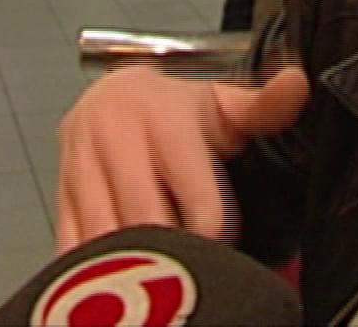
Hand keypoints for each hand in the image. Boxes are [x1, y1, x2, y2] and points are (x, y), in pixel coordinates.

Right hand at [57, 63, 308, 251]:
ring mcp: (80, 169)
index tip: (222, 239)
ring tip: (160, 274)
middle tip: (194, 265)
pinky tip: (120, 272)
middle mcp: (114, 139)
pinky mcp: (59, 196)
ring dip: (134, 263)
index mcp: (163, 119)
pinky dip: (95, 268)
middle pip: (148, 222)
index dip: (216, 230)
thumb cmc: (173, 111)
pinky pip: (71, 247)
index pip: (197, 199)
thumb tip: (298, 85)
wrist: (108, 96)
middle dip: (174, 250)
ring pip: (106, 239)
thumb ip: (265, 106)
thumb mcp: (222, 103)